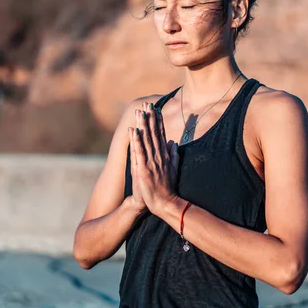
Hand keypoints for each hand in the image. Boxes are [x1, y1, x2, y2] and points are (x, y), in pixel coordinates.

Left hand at [130, 101, 179, 215]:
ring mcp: (151, 162)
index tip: (156, 109)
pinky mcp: (143, 169)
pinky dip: (136, 140)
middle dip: (150, 118)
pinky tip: (134, 130)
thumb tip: (173, 143)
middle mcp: (158, 155)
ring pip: (146, 139)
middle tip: (147, 103)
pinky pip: (139, 152)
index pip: (160, 134)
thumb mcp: (173, 169)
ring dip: (143, 124)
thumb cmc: (167, 187)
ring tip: (140, 111)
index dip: (158, 121)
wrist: (164, 203)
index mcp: (164, 155)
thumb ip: (174, 155)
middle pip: (153, 133)